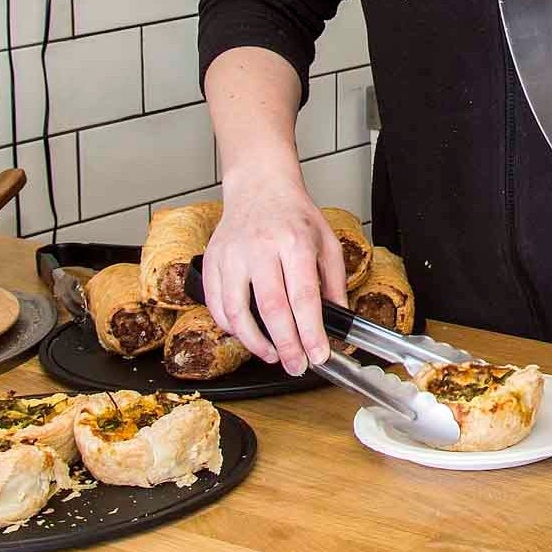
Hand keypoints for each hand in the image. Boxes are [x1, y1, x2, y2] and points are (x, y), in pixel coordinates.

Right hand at [200, 172, 347, 374]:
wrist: (259, 186)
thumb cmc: (294, 214)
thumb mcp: (327, 241)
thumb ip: (334, 282)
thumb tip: (339, 319)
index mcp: (295, 242)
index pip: (303, 296)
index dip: (310, 331)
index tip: (318, 355)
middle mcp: (261, 248)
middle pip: (271, 308)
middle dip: (285, 346)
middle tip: (296, 366)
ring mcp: (232, 254)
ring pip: (237, 311)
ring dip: (255, 343)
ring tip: (272, 355)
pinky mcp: (212, 261)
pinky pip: (216, 304)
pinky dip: (231, 327)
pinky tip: (247, 335)